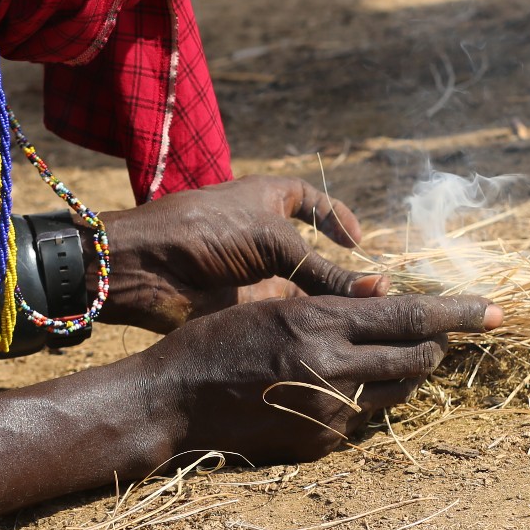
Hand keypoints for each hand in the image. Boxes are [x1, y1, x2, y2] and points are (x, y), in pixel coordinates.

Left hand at [98, 176, 382, 332]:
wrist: (150, 267)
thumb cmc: (209, 230)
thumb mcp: (275, 240)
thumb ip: (325, 269)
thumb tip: (379, 290)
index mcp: (268, 198)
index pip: (311, 201)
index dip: (335, 216)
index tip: (357, 240)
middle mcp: (264, 234)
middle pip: (313, 251)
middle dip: (343, 270)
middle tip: (376, 291)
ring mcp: (256, 271)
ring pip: (304, 287)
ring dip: (331, 300)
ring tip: (369, 315)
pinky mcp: (249, 305)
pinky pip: (288, 313)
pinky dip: (310, 322)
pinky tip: (335, 330)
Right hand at [139, 294, 502, 462]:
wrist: (173, 401)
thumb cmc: (216, 340)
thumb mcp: (275, 304)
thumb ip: (333, 303)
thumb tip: (389, 294)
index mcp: (321, 323)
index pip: (411, 317)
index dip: (459, 313)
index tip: (496, 311)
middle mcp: (332, 369)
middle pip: (417, 356)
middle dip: (439, 343)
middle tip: (445, 333)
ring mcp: (328, 412)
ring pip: (398, 389)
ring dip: (409, 369)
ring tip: (401, 354)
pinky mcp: (320, 443)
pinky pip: (365, 417)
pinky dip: (369, 396)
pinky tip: (346, 385)